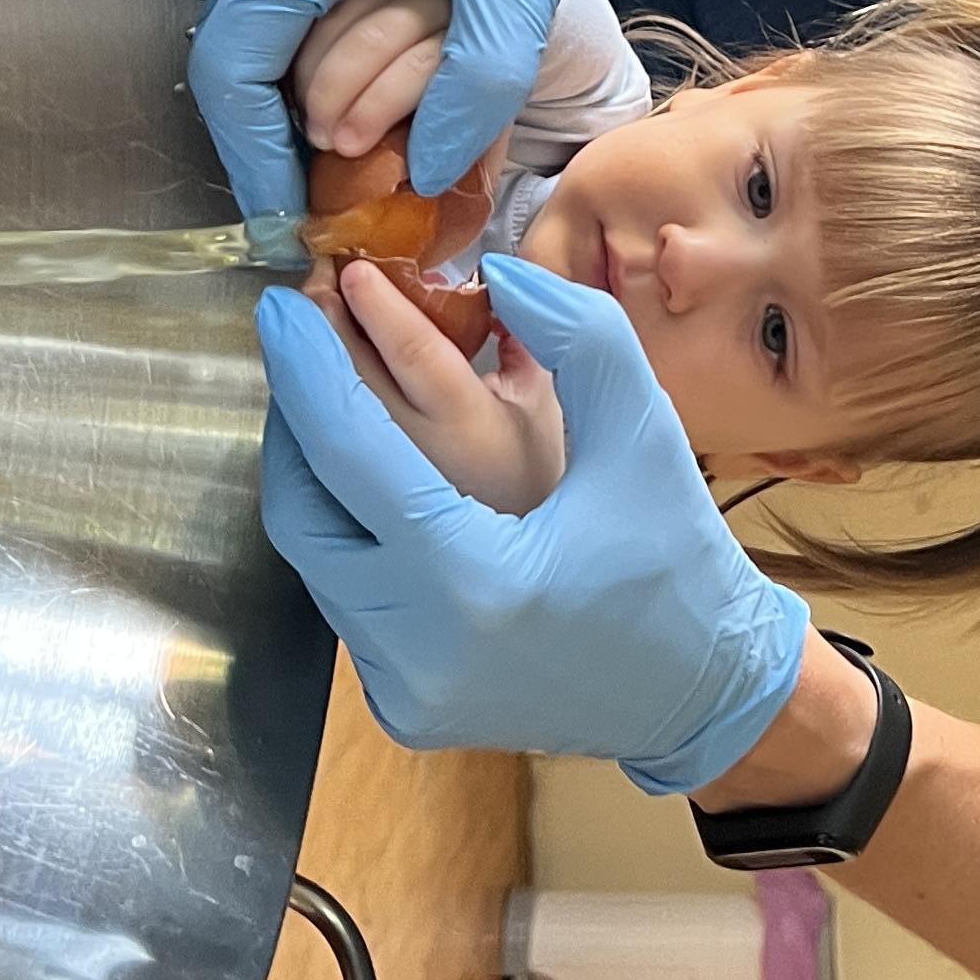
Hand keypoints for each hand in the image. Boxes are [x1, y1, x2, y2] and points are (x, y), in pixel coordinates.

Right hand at [190, 0, 638, 219]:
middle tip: (315, 212)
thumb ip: (475, 86)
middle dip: (266, 140)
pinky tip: (359, 100)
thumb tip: (424, 175)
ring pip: (258, 22)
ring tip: (339, 172)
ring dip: (287, 99)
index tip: (289, 225)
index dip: (250, 160)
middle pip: (232, 49)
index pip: (231, 69)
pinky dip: (310, 54)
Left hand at [252, 255, 807, 791]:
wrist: (703, 688)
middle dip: (295, 425)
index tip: (276, 309)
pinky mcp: (407, 709)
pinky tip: (377, 494)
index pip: (351, 456)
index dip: (307, 371)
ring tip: (337, 411)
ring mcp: (407, 689)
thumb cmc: (677, 553)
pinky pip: (348, 606)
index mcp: (473, 577)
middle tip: (303, 355)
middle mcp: (420, 647)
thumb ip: (577, 333)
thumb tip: (498, 270)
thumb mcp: (641, 429)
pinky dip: (351, 542)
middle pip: (304, 513)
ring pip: (317, 564)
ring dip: (320, 481)